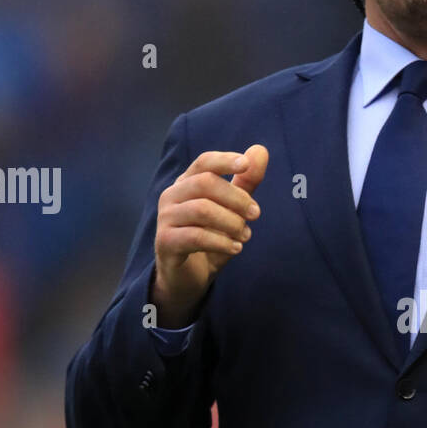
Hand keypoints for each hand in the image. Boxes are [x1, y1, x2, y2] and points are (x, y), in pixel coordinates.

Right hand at [152, 145, 268, 325]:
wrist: (188, 278)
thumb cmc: (210, 239)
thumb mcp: (233, 211)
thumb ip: (246, 182)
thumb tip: (261, 150)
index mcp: (187, 183)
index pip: (204, 162)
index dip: (225, 160)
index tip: (246, 165)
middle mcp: (172, 196)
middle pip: (205, 183)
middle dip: (237, 197)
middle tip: (256, 214)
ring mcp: (165, 219)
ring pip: (202, 209)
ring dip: (231, 222)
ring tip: (246, 236)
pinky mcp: (165, 242)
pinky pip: (196, 236)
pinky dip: (221, 242)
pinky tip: (236, 249)